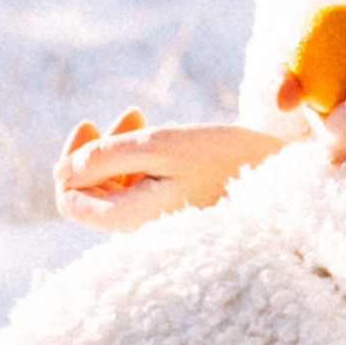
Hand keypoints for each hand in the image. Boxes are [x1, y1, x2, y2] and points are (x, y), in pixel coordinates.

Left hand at [55, 105, 283, 230]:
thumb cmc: (227, 159)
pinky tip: (159, 136)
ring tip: (141, 117)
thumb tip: (59, 172)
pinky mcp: (177, 216)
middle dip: (97, 150)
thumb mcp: (163, 146)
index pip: (69, 198)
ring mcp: (159, 226)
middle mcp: (139, 231)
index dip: (69, 160)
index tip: (90, 124)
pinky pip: (142, 192)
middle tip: (127, 113)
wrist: (286, 180)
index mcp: (129, 219)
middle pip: (91, 193)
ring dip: (120, 151)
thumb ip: (107, 158)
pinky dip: (142, 161)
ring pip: (117, 189)